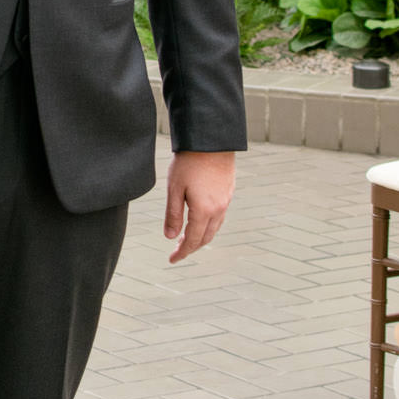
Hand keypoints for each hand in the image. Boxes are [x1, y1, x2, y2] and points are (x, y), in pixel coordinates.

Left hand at [163, 150, 234, 264]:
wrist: (211, 139)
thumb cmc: (189, 162)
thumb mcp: (175, 189)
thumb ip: (173, 215)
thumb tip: (170, 237)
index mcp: (204, 211)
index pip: (192, 240)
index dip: (182, 252)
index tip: (172, 260)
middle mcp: (219, 209)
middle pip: (205, 237)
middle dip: (191, 247)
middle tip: (177, 251)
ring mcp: (226, 200)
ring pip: (214, 228)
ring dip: (201, 236)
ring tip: (186, 238)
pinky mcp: (228, 191)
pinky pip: (220, 216)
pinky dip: (209, 225)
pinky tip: (200, 220)